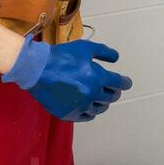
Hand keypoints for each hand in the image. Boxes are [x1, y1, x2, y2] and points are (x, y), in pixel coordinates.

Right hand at [1, 37, 132, 121]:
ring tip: (100, 96)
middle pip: (111, 97)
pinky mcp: (68, 114)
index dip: (125, 82)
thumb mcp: (85, 48)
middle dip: (114, 91)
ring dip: (103, 101)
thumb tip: (115, 58)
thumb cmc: (61, 57)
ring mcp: (80, 106)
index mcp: (97, 78)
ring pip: (100, 108)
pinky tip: (89, 105)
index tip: (126, 82)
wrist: (37, 69)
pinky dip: (91, 111)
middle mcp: (91, 95)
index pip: (119, 84)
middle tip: (112, 87)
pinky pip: (86, 116)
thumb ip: (103, 52)